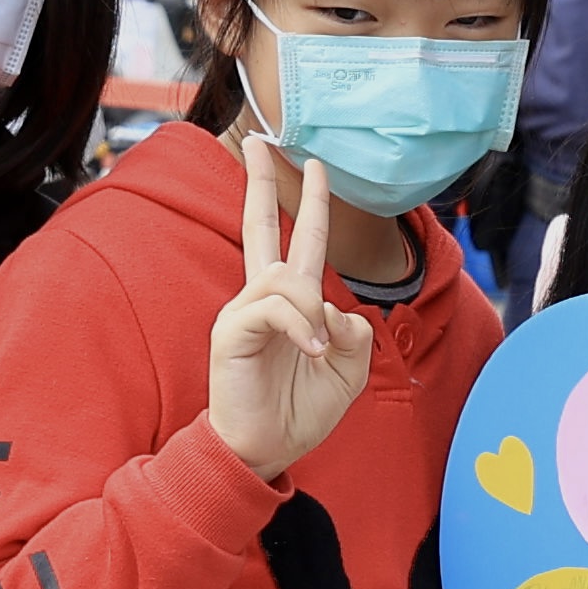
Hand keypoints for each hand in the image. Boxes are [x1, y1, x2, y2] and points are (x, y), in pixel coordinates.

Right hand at [209, 149, 373, 479]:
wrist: (265, 449)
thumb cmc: (299, 411)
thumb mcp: (348, 371)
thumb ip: (356, 335)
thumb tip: (339, 310)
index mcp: (290, 303)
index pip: (296, 240)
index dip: (306, 203)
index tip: (313, 164)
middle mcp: (262, 298)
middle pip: (259, 226)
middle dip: (262, 182)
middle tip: (262, 139)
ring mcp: (242, 312)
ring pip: (284, 277)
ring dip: (311, 309)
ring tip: (318, 348)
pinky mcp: (231, 332)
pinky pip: (274, 308)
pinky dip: (300, 327)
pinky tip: (310, 351)